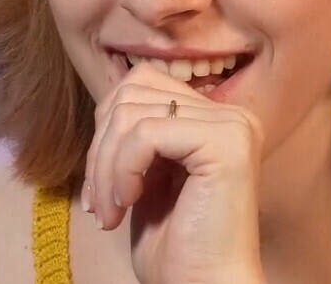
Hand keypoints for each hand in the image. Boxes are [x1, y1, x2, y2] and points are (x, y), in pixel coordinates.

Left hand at [83, 63, 265, 283]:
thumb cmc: (177, 248)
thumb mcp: (148, 176)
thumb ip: (137, 134)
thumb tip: (109, 104)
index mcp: (214, 118)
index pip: (141, 83)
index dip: (106, 129)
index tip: (98, 186)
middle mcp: (230, 114)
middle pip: (133, 90)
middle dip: (100, 147)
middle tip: (99, 202)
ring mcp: (231, 125)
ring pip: (132, 112)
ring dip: (105, 166)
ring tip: (110, 210)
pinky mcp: (225, 142)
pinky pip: (146, 134)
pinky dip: (122, 170)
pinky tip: (127, 204)